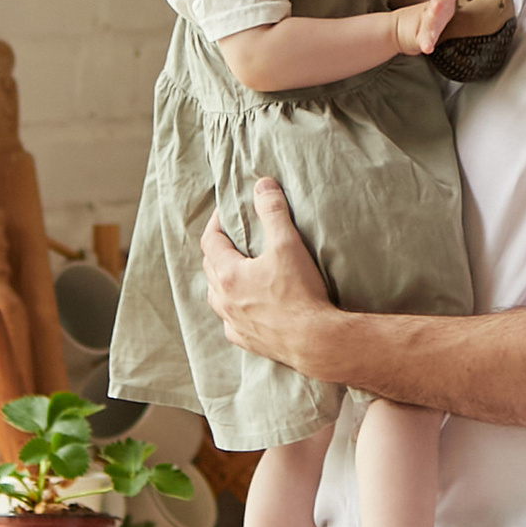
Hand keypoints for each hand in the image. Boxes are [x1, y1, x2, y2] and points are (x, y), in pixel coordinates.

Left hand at [204, 178, 333, 361]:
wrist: (315, 341)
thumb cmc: (300, 293)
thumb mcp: (288, 245)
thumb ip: (273, 212)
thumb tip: (262, 185)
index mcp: (228, 274)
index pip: (210, 241)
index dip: (216, 223)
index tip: (226, 211)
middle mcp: (224, 300)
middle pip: (210, 267)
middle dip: (218, 249)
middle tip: (233, 237)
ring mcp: (233, 322)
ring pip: (216, 296)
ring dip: (221, 280)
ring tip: (236, 270)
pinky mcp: (246, 340)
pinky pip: (230, 322)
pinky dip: (233, 310)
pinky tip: (244, 308)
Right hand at [391, 0, 479, 57]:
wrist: (400, 28)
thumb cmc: (431, 16)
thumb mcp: (445, 2)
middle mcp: (433, 8)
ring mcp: (427, 22)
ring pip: (431, 15)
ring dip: (435, 10)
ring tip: (437, 5)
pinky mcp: (421, 37)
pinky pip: (424, 41)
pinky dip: (426, 43)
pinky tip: (428, 48)